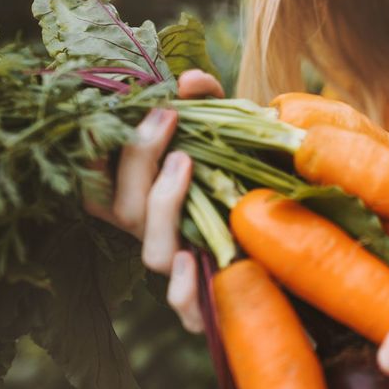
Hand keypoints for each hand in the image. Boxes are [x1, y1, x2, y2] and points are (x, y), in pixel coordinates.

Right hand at [83, 69, 223, 331]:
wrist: (295, 228)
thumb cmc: (249, 176)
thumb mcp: (227, 134)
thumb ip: (209, 102)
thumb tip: (191, 79)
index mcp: (144, 200)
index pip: (95, 183)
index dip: (92, 150)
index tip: (119, 108)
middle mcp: (155, 234)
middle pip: (122, 207)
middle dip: (136, 158)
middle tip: (166, 117)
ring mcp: (180, 268)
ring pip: (151, 251)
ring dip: (161, 204)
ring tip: (184, 161)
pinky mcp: (209, 301)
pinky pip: (184, 308)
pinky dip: (181, 290)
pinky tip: (189, 258)